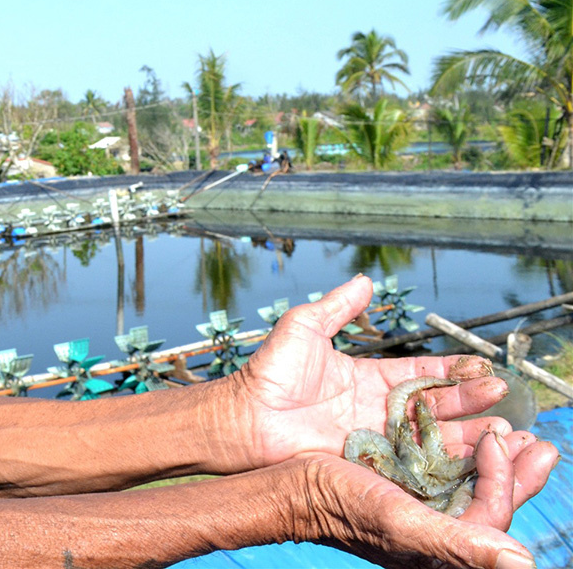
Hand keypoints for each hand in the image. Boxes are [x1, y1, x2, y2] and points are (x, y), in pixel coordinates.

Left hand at [230, 275, 541, 467]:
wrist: (244, 416)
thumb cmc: (268, 371)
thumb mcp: (305, 327)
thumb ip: (338, 307)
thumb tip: (364, 279)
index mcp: (368, 378)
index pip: (421, 373)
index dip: (451, 371)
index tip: (481, 366)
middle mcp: (376, 409)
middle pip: (435, 406)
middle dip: (469, 400)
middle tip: (500, 394)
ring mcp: (373, 438)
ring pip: (430, 437)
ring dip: (465, 433)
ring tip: (498, 429)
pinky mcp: (366, 463)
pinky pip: (408, 465)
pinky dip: (438, 464)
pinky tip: (467, 461)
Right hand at [287, 427, 553, 568]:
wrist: (290, 487)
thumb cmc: (341, 509)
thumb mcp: (404, 523)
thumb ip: (460, 545)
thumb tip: (522, 564)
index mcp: (440, 544)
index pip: (494, 514)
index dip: (505, 478)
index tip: (500, 439)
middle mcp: (432, 523)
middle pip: (489, 498)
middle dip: (517, 470)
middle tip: (538, 442)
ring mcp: (415, 501)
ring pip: (467, 477)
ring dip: (490, 452)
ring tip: (507, 430)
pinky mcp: (396, 480)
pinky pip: (437, 462)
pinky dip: (453, 442)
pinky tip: (459, 425)